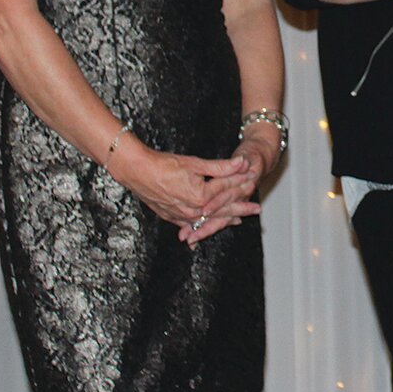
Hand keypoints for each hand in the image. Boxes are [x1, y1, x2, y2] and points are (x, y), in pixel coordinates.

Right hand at [111, 143, 260, 244]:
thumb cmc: (163, 165)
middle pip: (223, 208)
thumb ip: (220, 167)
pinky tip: (208, 228)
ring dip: (224, 219)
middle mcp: (193, 210)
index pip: (226, 188)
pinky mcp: (172, 217)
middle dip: (241, 207)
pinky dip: (202, 227)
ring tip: (238, 220)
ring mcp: (182, 216)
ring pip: (209, 219)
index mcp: (201, 196)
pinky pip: (192, 225)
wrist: (136, 171)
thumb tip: (241, 163)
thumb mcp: (195, 163)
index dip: (241, 181)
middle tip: (256, 209)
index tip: (253, 178)